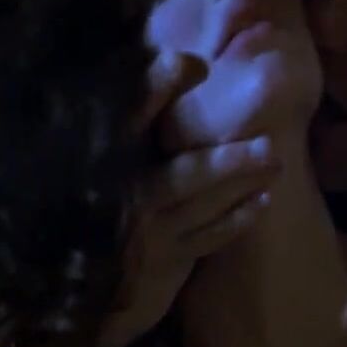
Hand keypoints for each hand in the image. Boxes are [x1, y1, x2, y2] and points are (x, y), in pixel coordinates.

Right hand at [92, 51, 281, 346]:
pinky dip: (236, 219)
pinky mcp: (163, 259)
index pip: (129, 117)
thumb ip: (125, 117)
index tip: (191, 65)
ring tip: (274, 161)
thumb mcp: (97, 154)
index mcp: (102, 157)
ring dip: (240, 185)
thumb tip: (166, 62)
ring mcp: (144, 232)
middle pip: (177, 175)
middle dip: (220, 163)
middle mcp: (121, 195)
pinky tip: (264, 200)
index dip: (157, 89)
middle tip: (265, 145)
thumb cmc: (92, 199)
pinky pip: (207, 237)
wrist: (71, 284)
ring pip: (199, 206)